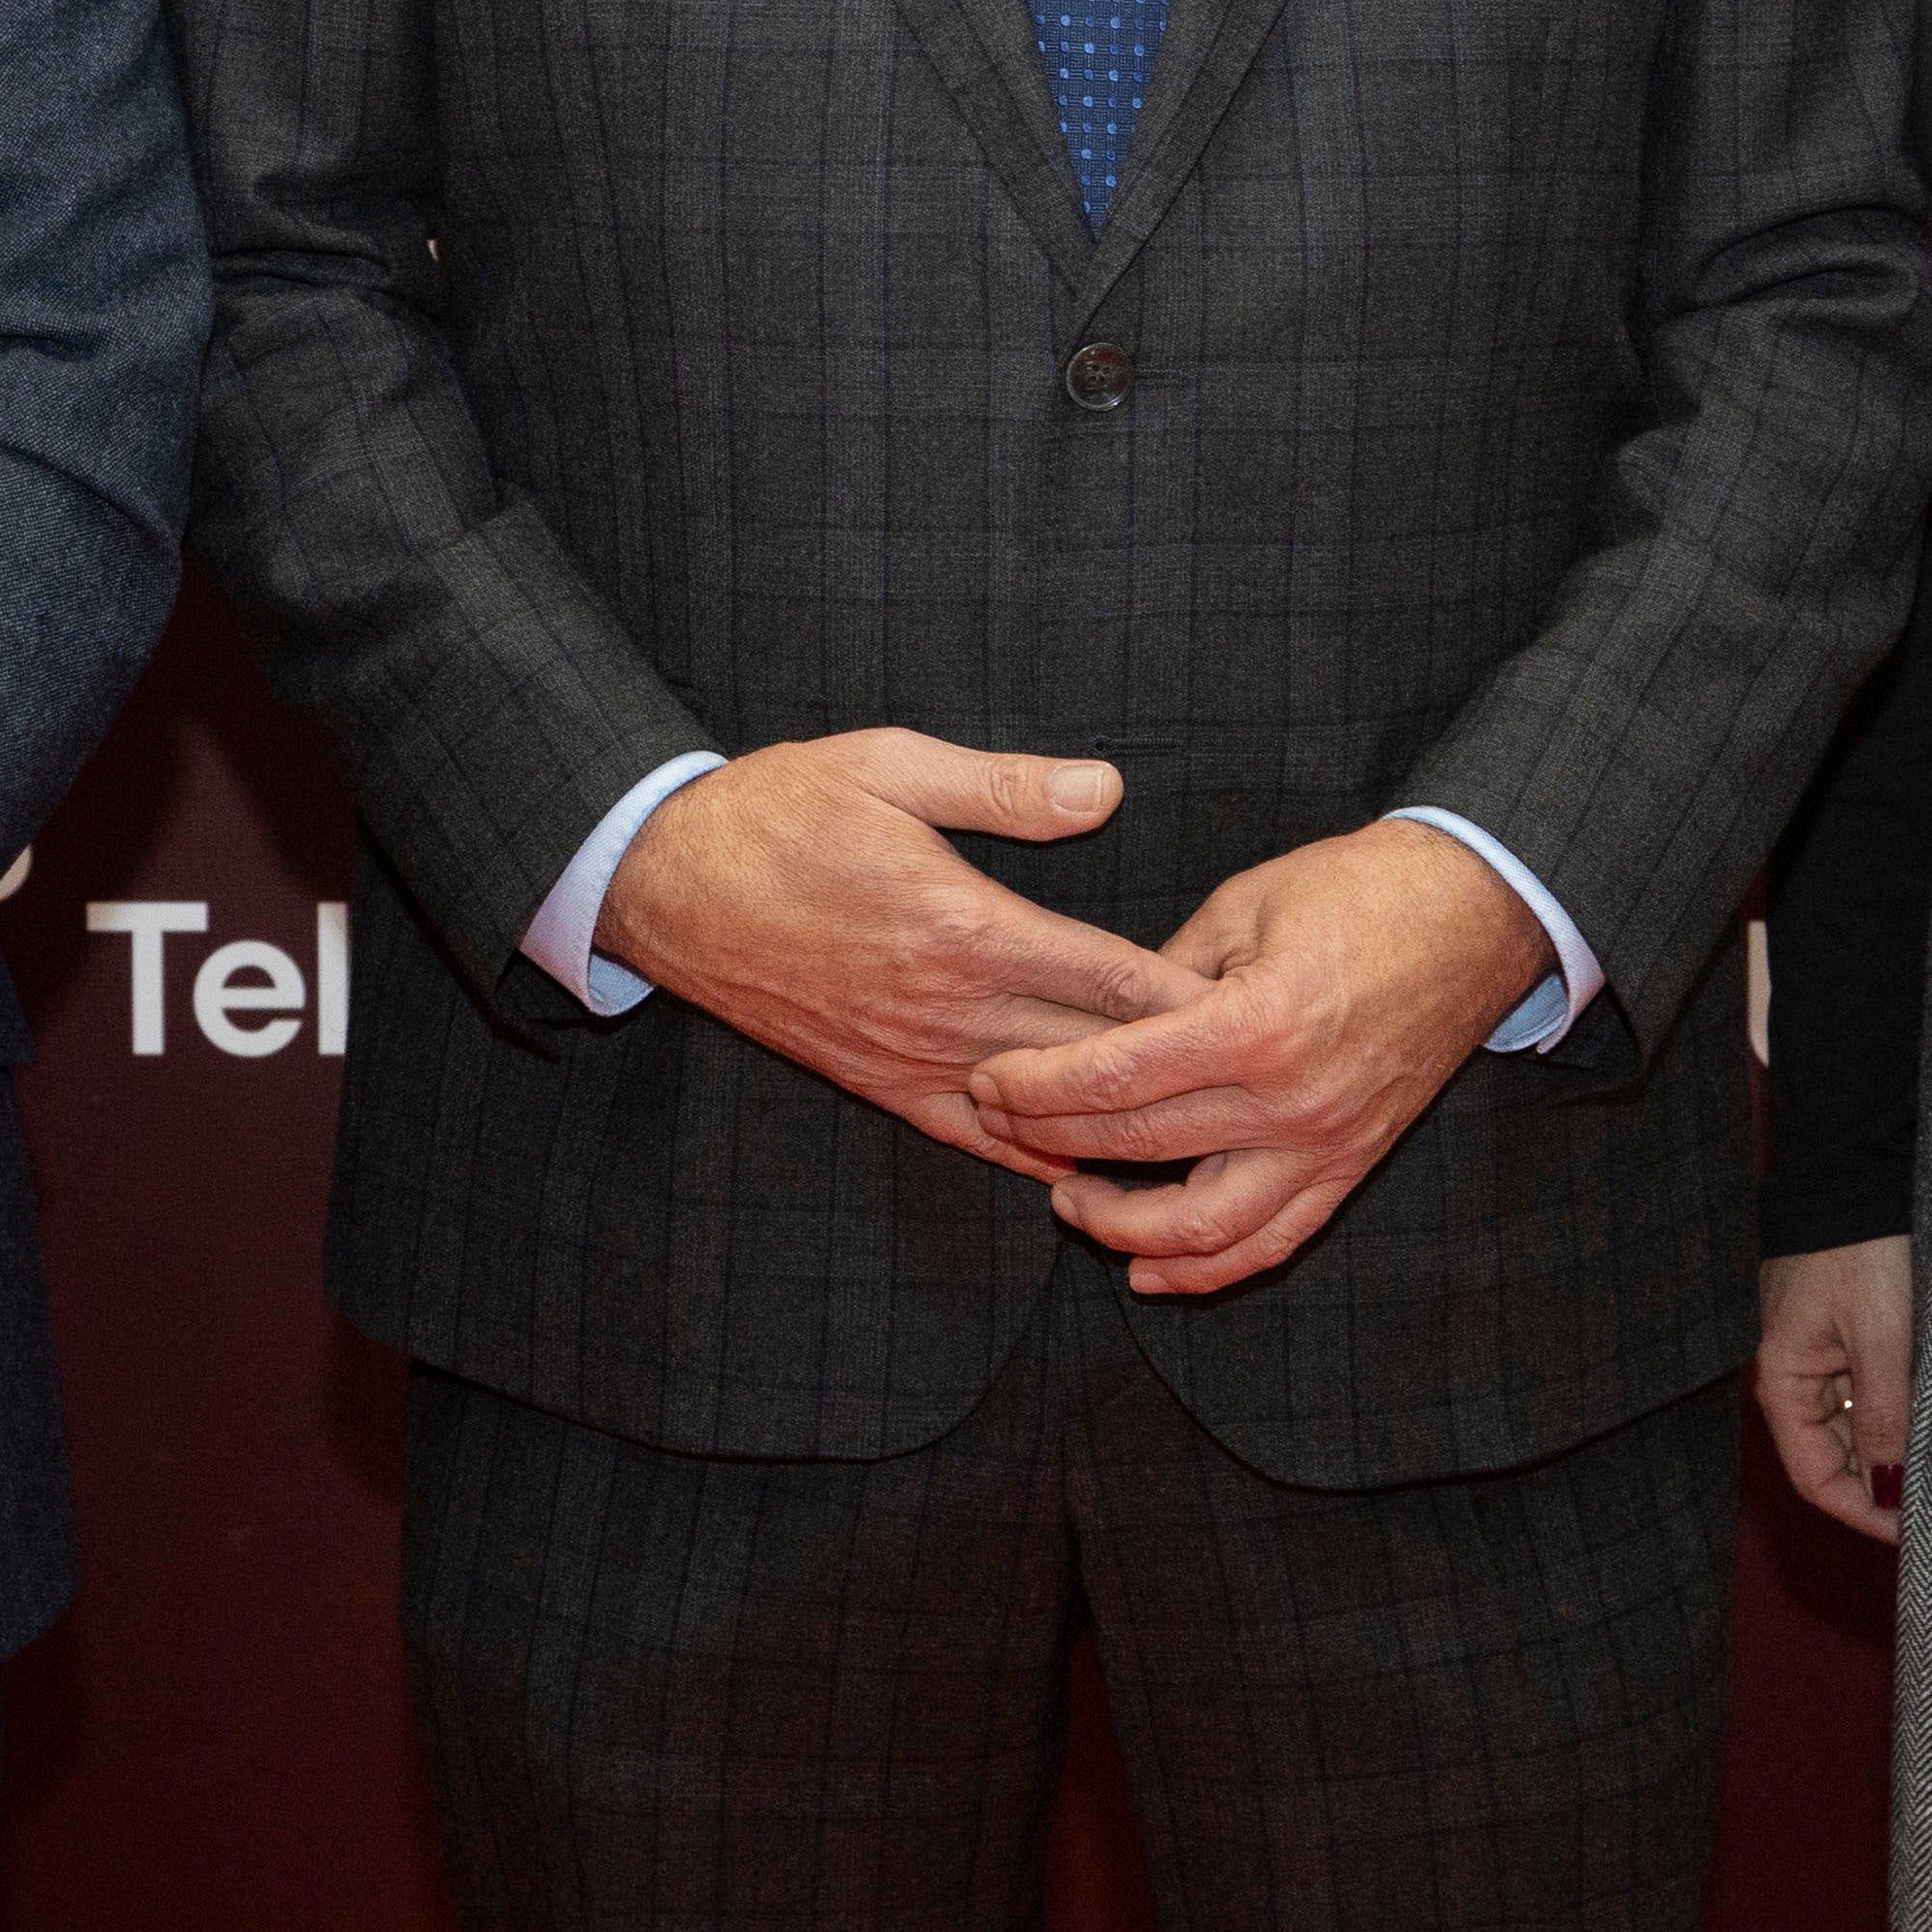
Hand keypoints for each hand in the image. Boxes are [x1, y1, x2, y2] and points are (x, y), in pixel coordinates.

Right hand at [594, 728, 1208, 1180]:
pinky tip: (1086, 1168)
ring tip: (1201, 1142)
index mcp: (963, 923)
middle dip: (1177, 1072)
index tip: (1263, 1014)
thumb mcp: (889, 763)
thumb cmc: (781, 808)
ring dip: (1113, 1126)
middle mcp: (944, 1004)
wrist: (668, 881)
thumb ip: (1004, 786)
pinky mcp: (877, 1081)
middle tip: (1263, 1087)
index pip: (1105, 975)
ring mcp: (908, 1054)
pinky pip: (970, 1136)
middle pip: (1089, 1051)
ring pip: (1037, 1110)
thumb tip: (1108, 792)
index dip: (1188, 1000)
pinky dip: (1032, 1154)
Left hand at [967, 819, 1554, 1297]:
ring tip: (1066, 1200)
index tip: (989, 1079)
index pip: (1117, 1075)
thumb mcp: (1243, 905)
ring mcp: (1327, 1144)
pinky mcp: (1351, 1166)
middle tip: (996, 1122)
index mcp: (1256, 1023)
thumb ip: (1161, 970)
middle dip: (1051, 1137)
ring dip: (1121, 1228)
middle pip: (1141, 1145)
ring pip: (1203, 1229)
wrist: (1475, 912)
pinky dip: (1205, 1271)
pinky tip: (1147, 1270)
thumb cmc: (1357, 890)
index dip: (1038, 1085)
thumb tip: (1091, 1018)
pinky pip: (1271, 1242)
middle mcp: (1292, 1100)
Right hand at [1756, 1236, 1912, 1542]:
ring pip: (1853, 1429)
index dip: (1863, 1514)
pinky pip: (1863, 1394)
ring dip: (1892, 1452)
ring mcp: (1815, 1356)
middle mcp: (1792, 1377)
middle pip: (1834, 1460)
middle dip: (1882, 1487)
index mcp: (1782, 1383)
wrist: (1856, 1167)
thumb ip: (1884, 1416)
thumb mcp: (1881, 1337)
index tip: (1915, 1532)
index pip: (1816, 1479)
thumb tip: (1889, 1490)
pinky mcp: (1840, 1335)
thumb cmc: (1862, 1248)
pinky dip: (1895, 1416)